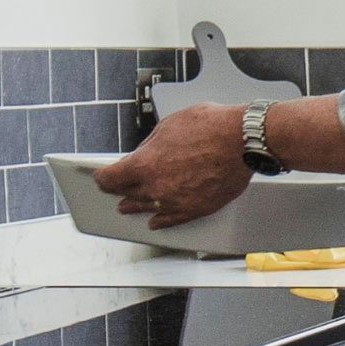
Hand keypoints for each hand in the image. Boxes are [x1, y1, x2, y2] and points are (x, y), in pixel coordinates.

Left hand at [90, 102, 253, 226]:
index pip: (109, 179)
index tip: (101, 176)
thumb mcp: (169, 124)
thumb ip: (151, 144)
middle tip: (115, 189)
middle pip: (126, 195)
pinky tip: (155, 221)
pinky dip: (160, 220)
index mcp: (144, 164)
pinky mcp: (195, 209)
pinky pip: (170, 220)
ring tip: (129, 206)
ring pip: (146, 209)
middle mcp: (155, 188)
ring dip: (135, 206)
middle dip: (119, 190)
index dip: (102, 177)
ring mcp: (175, 202)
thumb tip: (144, 153)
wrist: (244, 140)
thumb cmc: (211, 127)